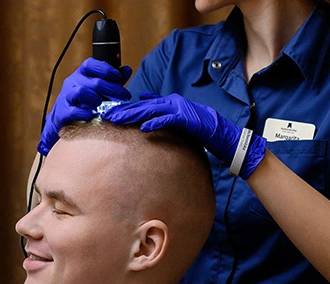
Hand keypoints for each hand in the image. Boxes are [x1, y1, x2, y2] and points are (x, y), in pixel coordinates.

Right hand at [38, 58, 132, 155]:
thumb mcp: (97, 88)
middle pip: (94, 82)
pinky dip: (86, 113)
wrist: (63, 116)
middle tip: (124, 96)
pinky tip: (92, 115)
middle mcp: (72, 82)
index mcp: (81, 73)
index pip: (91, 64)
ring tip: (102, 105)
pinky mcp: (63, 112)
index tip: (119, 77)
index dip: (106, 69)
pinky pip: (75, 111)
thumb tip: (127, 70)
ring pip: (82, 92)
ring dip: (96, 99)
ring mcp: (66, 96)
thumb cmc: (84, 100)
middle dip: (113, 89)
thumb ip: (113, 80)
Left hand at [101, 92, 266, 178]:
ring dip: (134, 114)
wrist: (224, 134)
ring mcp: (180, 109)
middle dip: (123, 110)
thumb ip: (162, 112)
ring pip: (152, 110)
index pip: (143, 104)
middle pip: (143, 105)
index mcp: (169, 103)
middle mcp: (173, 103)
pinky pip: (169, 120)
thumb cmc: (201, 129)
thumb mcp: (179, 119)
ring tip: (118, 119)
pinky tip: (144, 128)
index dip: (126, 108)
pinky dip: (156, 123)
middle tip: (105, 114)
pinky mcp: (188, 119)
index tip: (109, 112)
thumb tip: (144, 106)